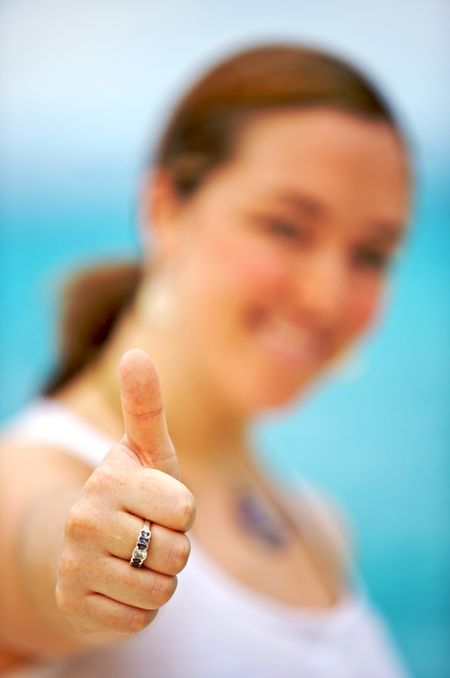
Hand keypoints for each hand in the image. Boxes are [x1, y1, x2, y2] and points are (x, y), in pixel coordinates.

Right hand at [55, 349, 194, 636]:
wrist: (81, 546)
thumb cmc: (129, 494)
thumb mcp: (143, 451)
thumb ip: (145, 406)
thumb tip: (135, 352)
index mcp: (108, 479)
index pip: (184, 509)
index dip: (182, 512)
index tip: (160, 504)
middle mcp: (84, 520)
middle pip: (177, 553)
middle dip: (174, 549)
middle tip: (148, 536)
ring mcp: (75, 565)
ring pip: (161, 590)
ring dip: (160, 581)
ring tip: (137, 560)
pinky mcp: (74, 605)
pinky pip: (140, 619)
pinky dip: (141, 608)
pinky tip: (120, 586)